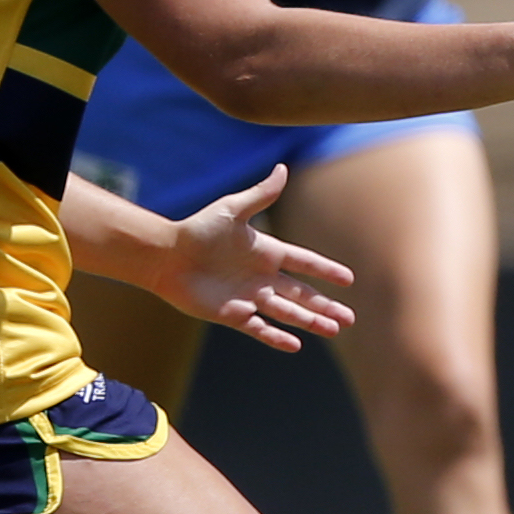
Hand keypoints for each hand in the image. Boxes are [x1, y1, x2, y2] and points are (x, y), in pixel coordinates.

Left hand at [137, 164, 358, 350]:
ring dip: (310, 322)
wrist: (164, 257)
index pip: (304, 263)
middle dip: (325, 306)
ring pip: (287, 313)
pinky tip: (295, 345)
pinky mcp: (232, 315)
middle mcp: (261, 277)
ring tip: (333, 330)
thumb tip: (282, 168)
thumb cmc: (197, 230)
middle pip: (301, 294)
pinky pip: (259, 328)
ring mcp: (248, 298)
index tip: (348, 280)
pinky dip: (277, 337)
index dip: (326, 271)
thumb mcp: (232, 209)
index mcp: (266, 252)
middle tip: (349, 319)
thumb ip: (260, 194)